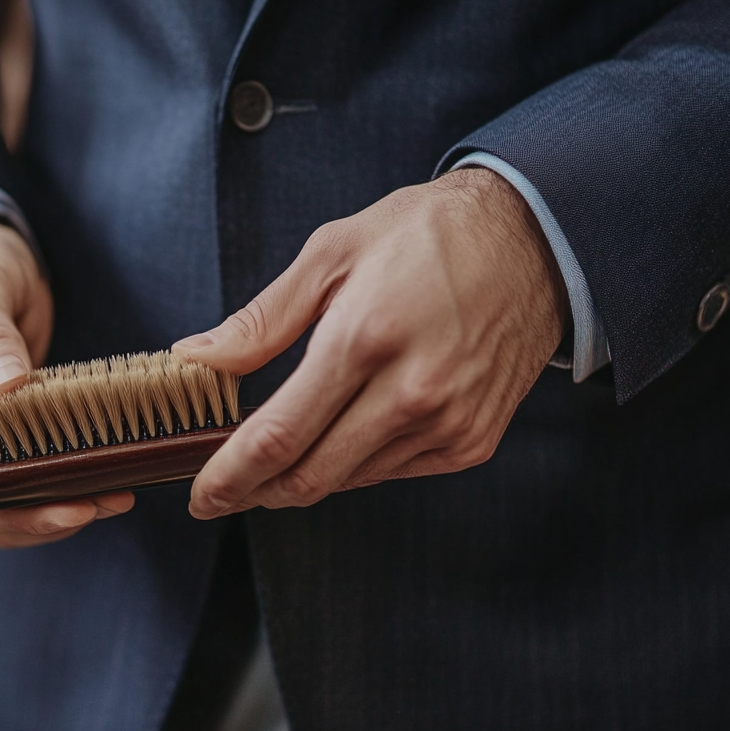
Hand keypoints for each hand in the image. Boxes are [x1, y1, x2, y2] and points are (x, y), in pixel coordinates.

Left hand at [172, 168, 569, 518]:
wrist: (533, 242)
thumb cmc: (424, 236)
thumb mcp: (330, 253)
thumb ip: (260, 320)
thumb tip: (196, 358)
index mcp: (364, 338)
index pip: (278, 435)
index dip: (230, 475)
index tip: (201, 495)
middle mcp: (411, 392)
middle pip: (309, 475)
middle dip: (255, 491)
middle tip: (222, 488)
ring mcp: (447, 423)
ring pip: (348, 480)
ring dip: (301, 476)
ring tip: (276, 452)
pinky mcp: (472, 441)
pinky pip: (391, 471)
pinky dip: (352, 463)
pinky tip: (341, 433)